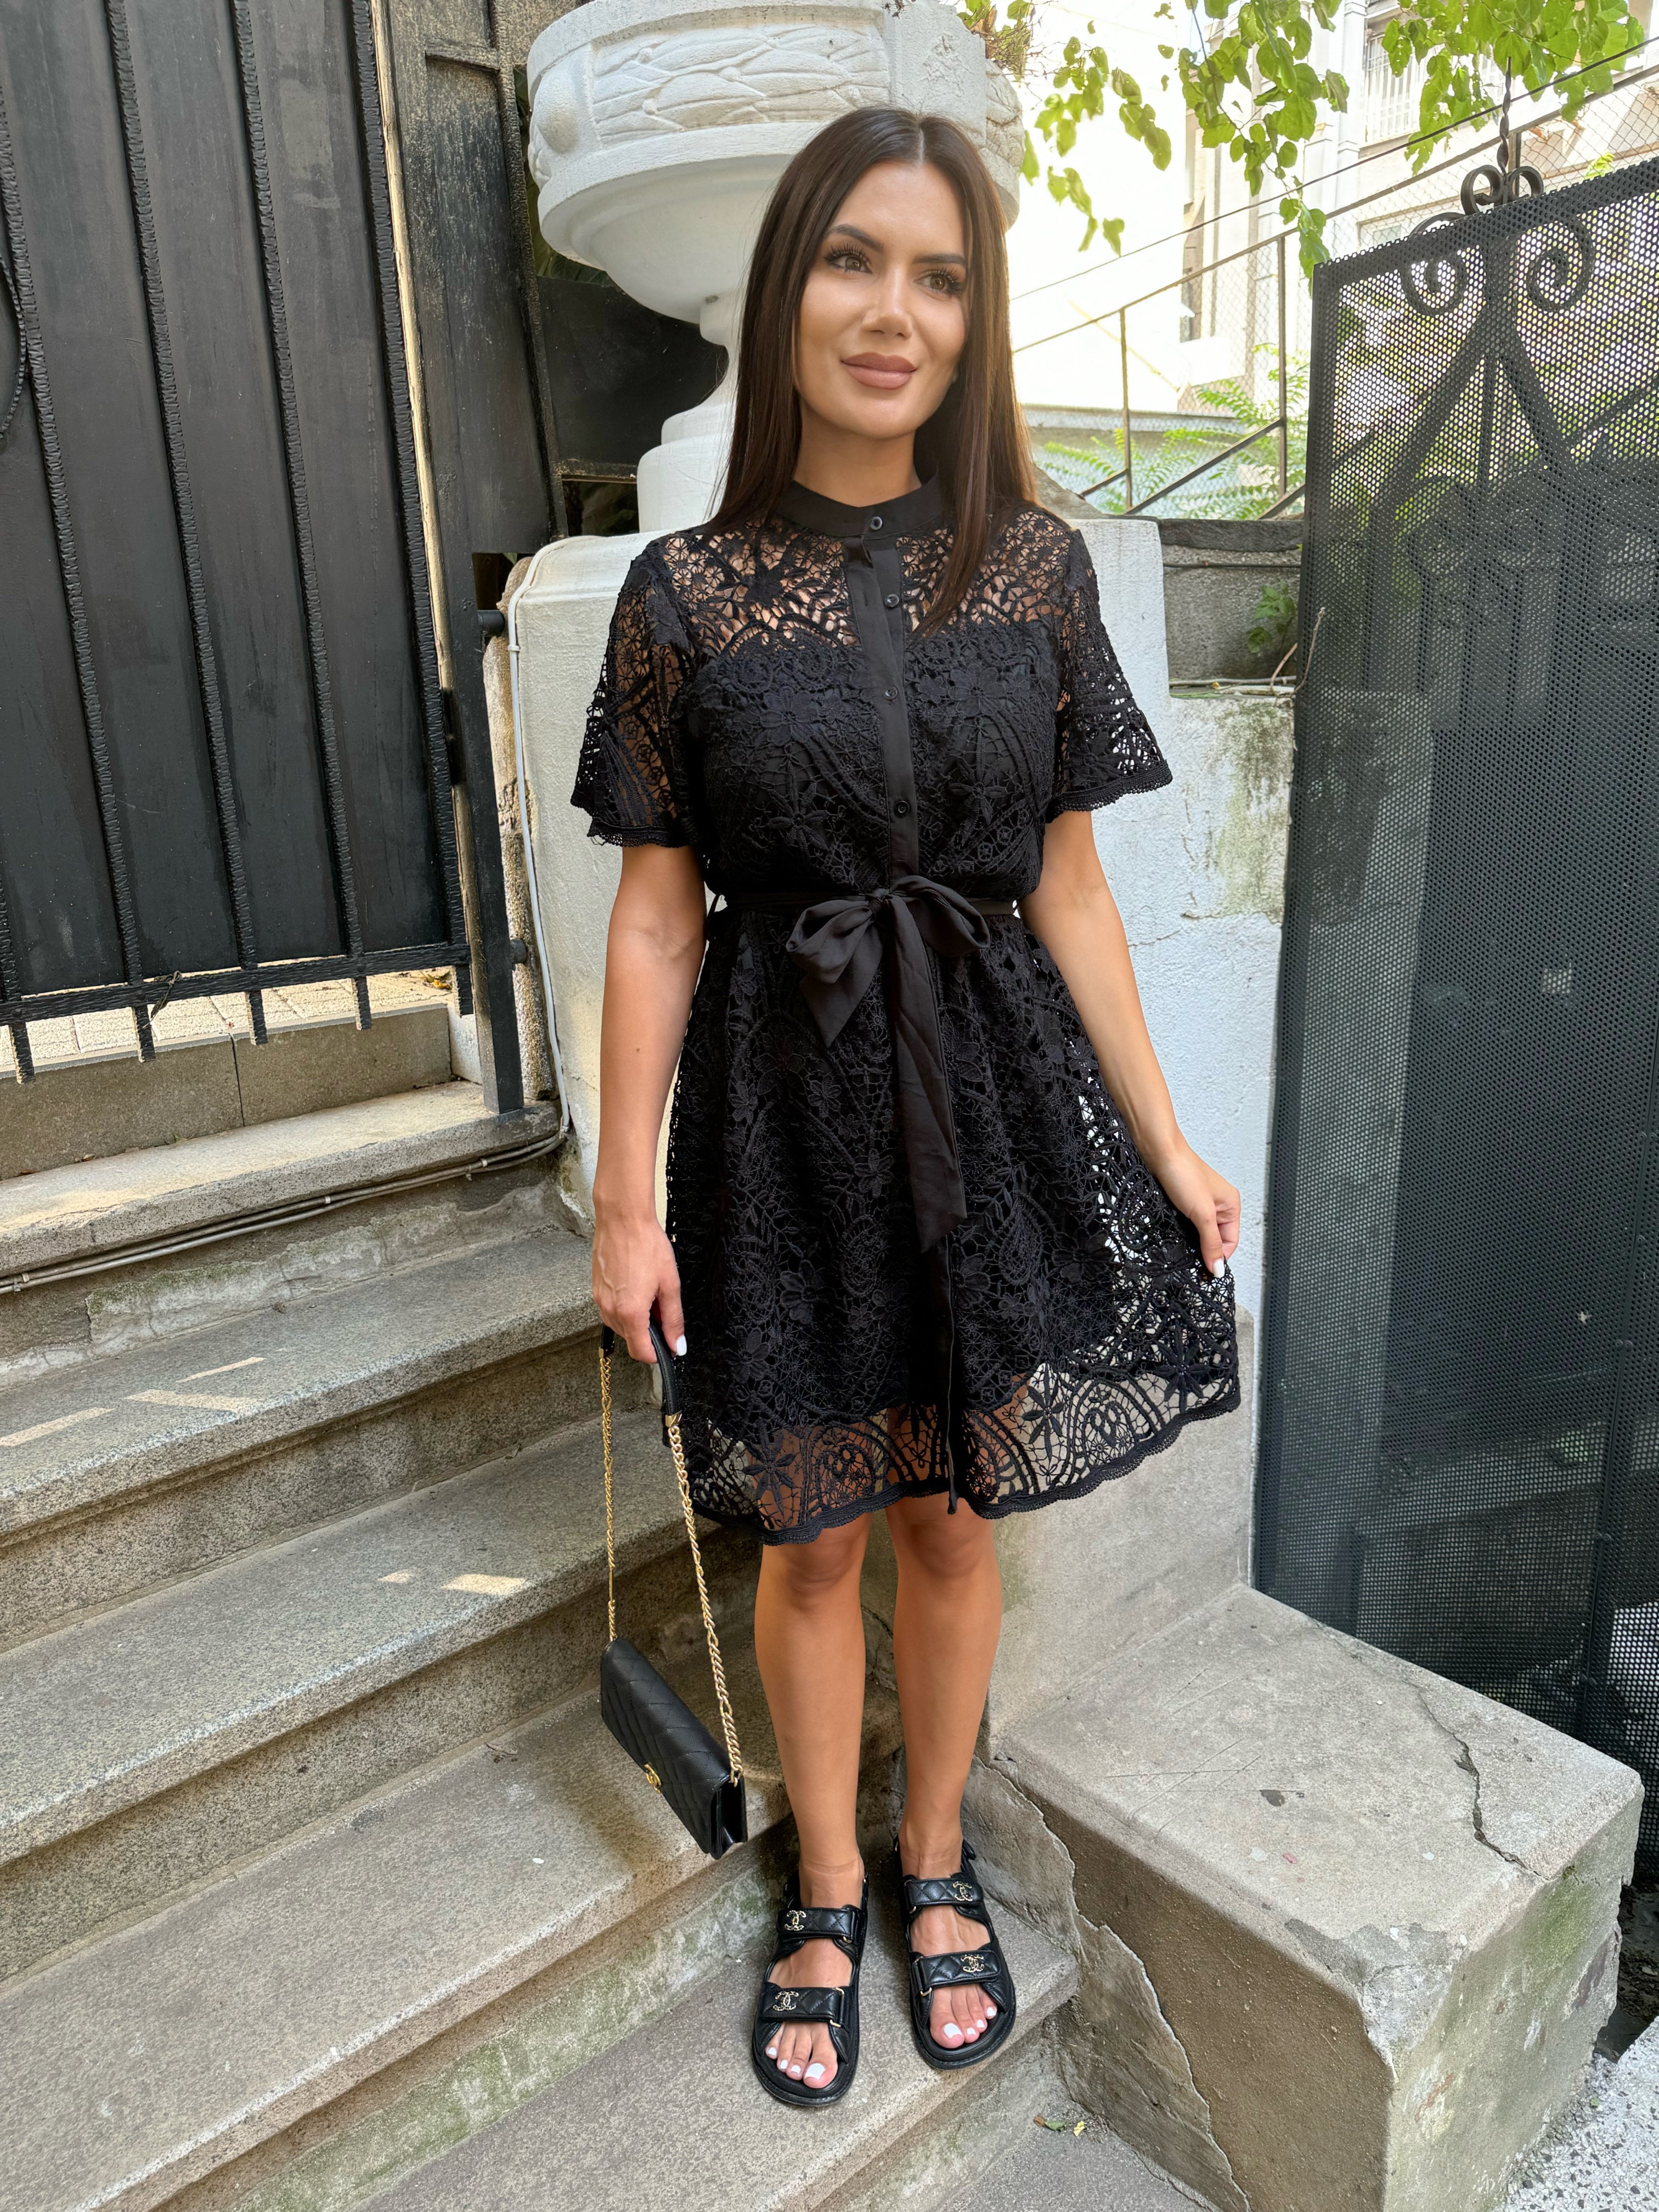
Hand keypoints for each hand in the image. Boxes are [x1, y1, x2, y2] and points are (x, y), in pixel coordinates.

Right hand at [592, 1204, 685, 1363]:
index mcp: (630, 1313)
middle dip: (648, 1331)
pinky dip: (624, 1306)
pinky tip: (635, 1285)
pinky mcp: (595, 1290)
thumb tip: (678, 1345)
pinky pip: (611, 1310)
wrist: (622, 1219)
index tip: (668, 1345)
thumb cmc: (647, 1245)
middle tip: (661, 1306)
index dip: (657, 1354)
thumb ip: (673, 1319)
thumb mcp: (670, 1284)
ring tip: (648, 1291)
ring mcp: (599, 1300)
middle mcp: (610, 1310)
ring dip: (636, 1319)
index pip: (640, 1352)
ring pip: (620, 1325)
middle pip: (631, 1339)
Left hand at [1145, 1140, 1239, 1278]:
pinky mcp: (1183, 1202)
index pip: (1230, 1242)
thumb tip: (1219, 1268)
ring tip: (1181, 1246)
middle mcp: (1218, 1205)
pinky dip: (1181, 1232)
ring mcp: (1200, 1203)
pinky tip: (1173, 1234)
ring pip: (1199, 1233)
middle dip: (1204, 1251)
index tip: (1204, 1272)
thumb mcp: (1202, 1213)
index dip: (1218, 1258)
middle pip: (1215, 1239)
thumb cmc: (1183, 1172)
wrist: (1158, 1152)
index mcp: (1231, 1205)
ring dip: (1191, 1242)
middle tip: (1190, 1262)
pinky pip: (1187, 1224)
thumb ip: (1211, 1242)